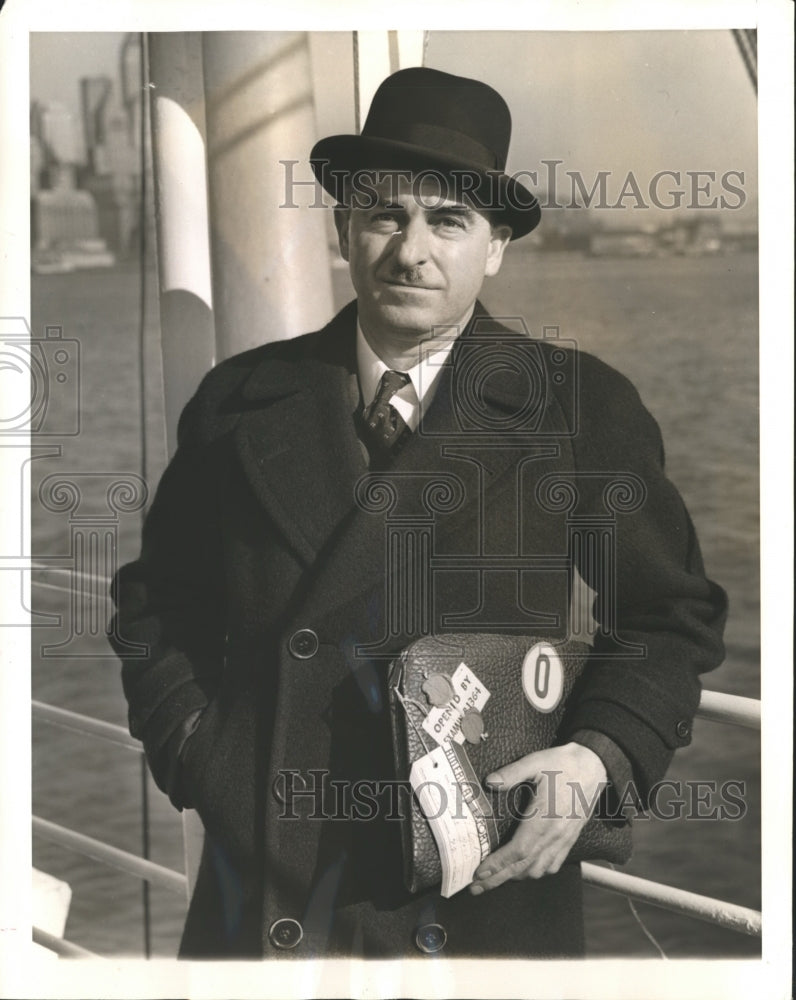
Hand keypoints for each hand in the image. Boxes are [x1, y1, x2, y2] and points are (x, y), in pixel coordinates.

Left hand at [469, 742, 607, 893]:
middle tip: (476, 887)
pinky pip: (554, 864)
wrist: (594, 766)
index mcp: (544, 818)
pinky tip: (525, 872)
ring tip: (495, 879)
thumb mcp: (536, 761)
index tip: (479, 873)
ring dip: (515, 877)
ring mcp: (564, 839)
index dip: (497, 864)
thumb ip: (513, 772)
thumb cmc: (563, 763)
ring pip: (538, 870)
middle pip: (524, 867)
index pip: (518, 850)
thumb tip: (490, 781)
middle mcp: (555, 835)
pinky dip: (536, 872)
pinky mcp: (570, 839)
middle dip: (498, 878)